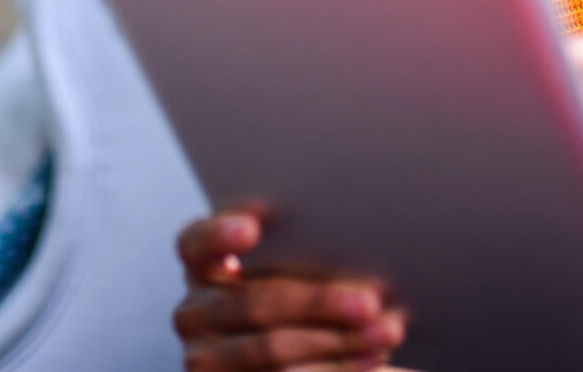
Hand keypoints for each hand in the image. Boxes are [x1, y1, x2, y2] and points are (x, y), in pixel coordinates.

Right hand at [175, 208, 409, 370]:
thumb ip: (302, 241)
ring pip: (273, 351)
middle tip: (371, 301)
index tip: (253, 228)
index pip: (196, 243)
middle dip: (318, 303)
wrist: (295, 346)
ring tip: (387, 332)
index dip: (220, 235)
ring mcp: (206, 361)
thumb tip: (354, 226)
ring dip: (338, 343)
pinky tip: (373, 360)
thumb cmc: (299, 279)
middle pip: (255, 303)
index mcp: (201, 264)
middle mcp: (195, 313)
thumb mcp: (289, 257)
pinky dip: (336, 370)